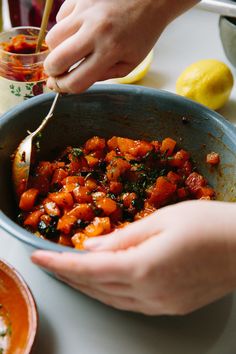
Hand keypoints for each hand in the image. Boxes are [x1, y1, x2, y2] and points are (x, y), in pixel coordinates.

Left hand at [31, 200, 235, 314]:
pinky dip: (110, 293)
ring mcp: (162, 304)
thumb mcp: (162, 220)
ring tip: (70, 273)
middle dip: (69, 275)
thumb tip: (93, 247)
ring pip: (111, 299)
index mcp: (144, 267)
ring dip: (87, 286)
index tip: (38, 257)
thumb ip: (124, 237)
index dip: (59, 264)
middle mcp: (150, 293)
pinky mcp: (172, 306)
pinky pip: (130, 303)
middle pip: (96, 287)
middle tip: (50, 262)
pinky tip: (104, 283)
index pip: (88, 270)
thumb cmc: (207, 224)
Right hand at [44, 0, 198, 92]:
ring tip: (69, 49)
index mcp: (110, 52)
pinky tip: (79, 28)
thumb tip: (77, 80)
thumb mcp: (130, 63)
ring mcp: (85, 11)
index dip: (64, 89)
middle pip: (56, 61)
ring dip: (56, 49)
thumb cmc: (142, 32)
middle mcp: (94, 31)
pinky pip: (60, 17)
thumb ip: (104, 75)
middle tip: (57, 72)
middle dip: (52, 72)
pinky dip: (65, 27)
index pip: (76, 81)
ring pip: (52, 39)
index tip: (60, 87)